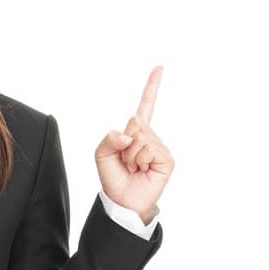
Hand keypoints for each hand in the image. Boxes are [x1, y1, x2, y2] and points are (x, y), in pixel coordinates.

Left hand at [94, 66, 173, 222]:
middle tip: (126, 161)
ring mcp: (159, 147)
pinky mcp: (167, 159)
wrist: (122, 201)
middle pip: (135, 122)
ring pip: (141, 138)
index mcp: (135, 132)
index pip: (145, 106)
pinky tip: (143, 171)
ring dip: (131, 156)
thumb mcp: (101, 154)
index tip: (159, 68)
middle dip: (124, 143)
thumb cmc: (113, 178)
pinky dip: (140, 161)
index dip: (152, 87)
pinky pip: (150, 149)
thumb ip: (109, 138)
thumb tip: (129, 135)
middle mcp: (150, 137)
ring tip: (133, 168)